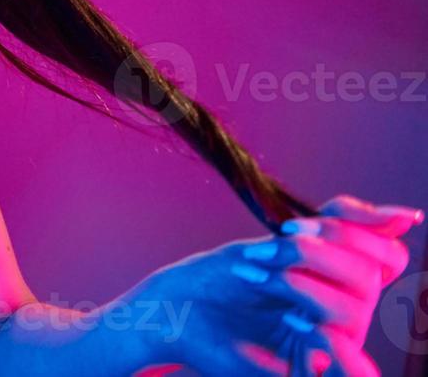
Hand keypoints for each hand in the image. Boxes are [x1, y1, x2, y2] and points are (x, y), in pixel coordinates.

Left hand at [128, 194, 420, 376]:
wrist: (173, 311)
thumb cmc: (221, 277)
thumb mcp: (277, 246)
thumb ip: (337, 232)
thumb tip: (408, 216)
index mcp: (342, 280)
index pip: (387, 255)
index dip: (352, 230)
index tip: (290, 226)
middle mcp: (345, 313)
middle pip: (368, 275)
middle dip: (311, 253)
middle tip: (260, 253)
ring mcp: (331, 345)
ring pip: (353, 308)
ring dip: (297, 282)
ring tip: (253, 276)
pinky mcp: (308, 370)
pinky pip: (352, 362)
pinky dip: (326, 337)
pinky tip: (290, 320)